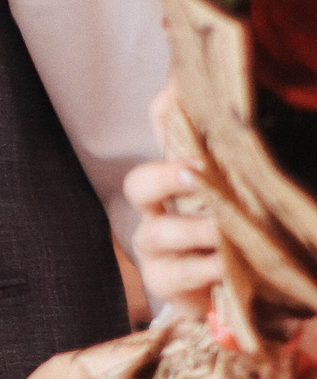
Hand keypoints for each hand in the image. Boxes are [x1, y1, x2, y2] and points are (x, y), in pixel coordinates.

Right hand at [128, 90, 218, 312]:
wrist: (225, 288)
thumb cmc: (231, 229)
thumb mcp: (238, 186)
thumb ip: (237, 151)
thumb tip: (234, 103)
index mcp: (177, 171)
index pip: (162, 128)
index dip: (167, 109)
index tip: (183, 90)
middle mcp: (157, 205)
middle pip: (140, 183)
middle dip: (164, 177)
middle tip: (195, 175)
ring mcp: (155, 245)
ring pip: (156, 233)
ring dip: (191, 230)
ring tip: (220, 231)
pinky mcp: (163, 281)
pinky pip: (175, 273)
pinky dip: (202, 268)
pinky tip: (225, 265)